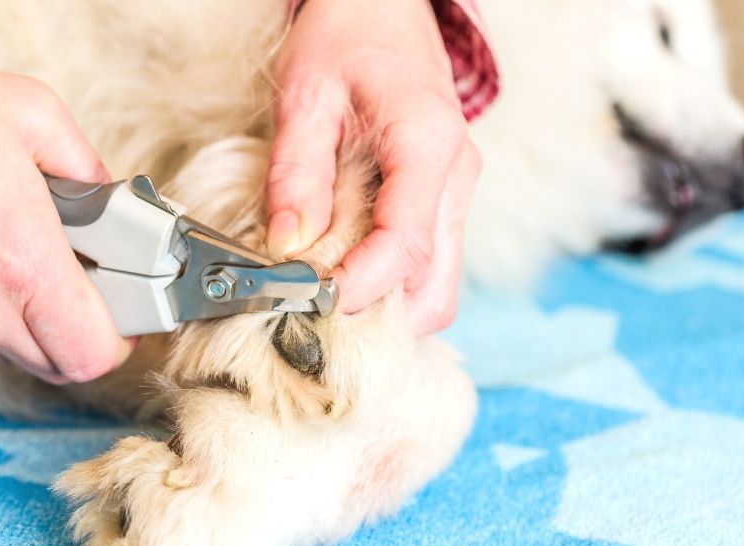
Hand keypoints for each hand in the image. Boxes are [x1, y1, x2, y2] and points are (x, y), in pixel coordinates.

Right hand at [0, 53, 132, 382]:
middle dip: (72, 328)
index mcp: (21, 262)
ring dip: (16, 320)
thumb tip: (109, 199)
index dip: (116, 340)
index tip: (118, 313)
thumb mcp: (30, 113)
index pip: (91, 354)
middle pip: (51, 363)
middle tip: (69, 278)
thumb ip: (87, 166)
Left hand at [266, 0, 480, 334]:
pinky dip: (389, 284)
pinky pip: (426, 265)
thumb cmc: (348, 37)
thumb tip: (287, 246)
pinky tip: (345, 267)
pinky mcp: (441, 200)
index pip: (405, 247)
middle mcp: (456, 178)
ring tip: (325, 287)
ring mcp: (455, 193)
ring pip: (436, 285)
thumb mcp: (305, 95)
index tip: (309, 298)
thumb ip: (295, 173)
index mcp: (428, 146)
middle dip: (379, 316)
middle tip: (316, 307)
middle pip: (436, 289)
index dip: (359, 287)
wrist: (383, 7)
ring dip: (385, 305)